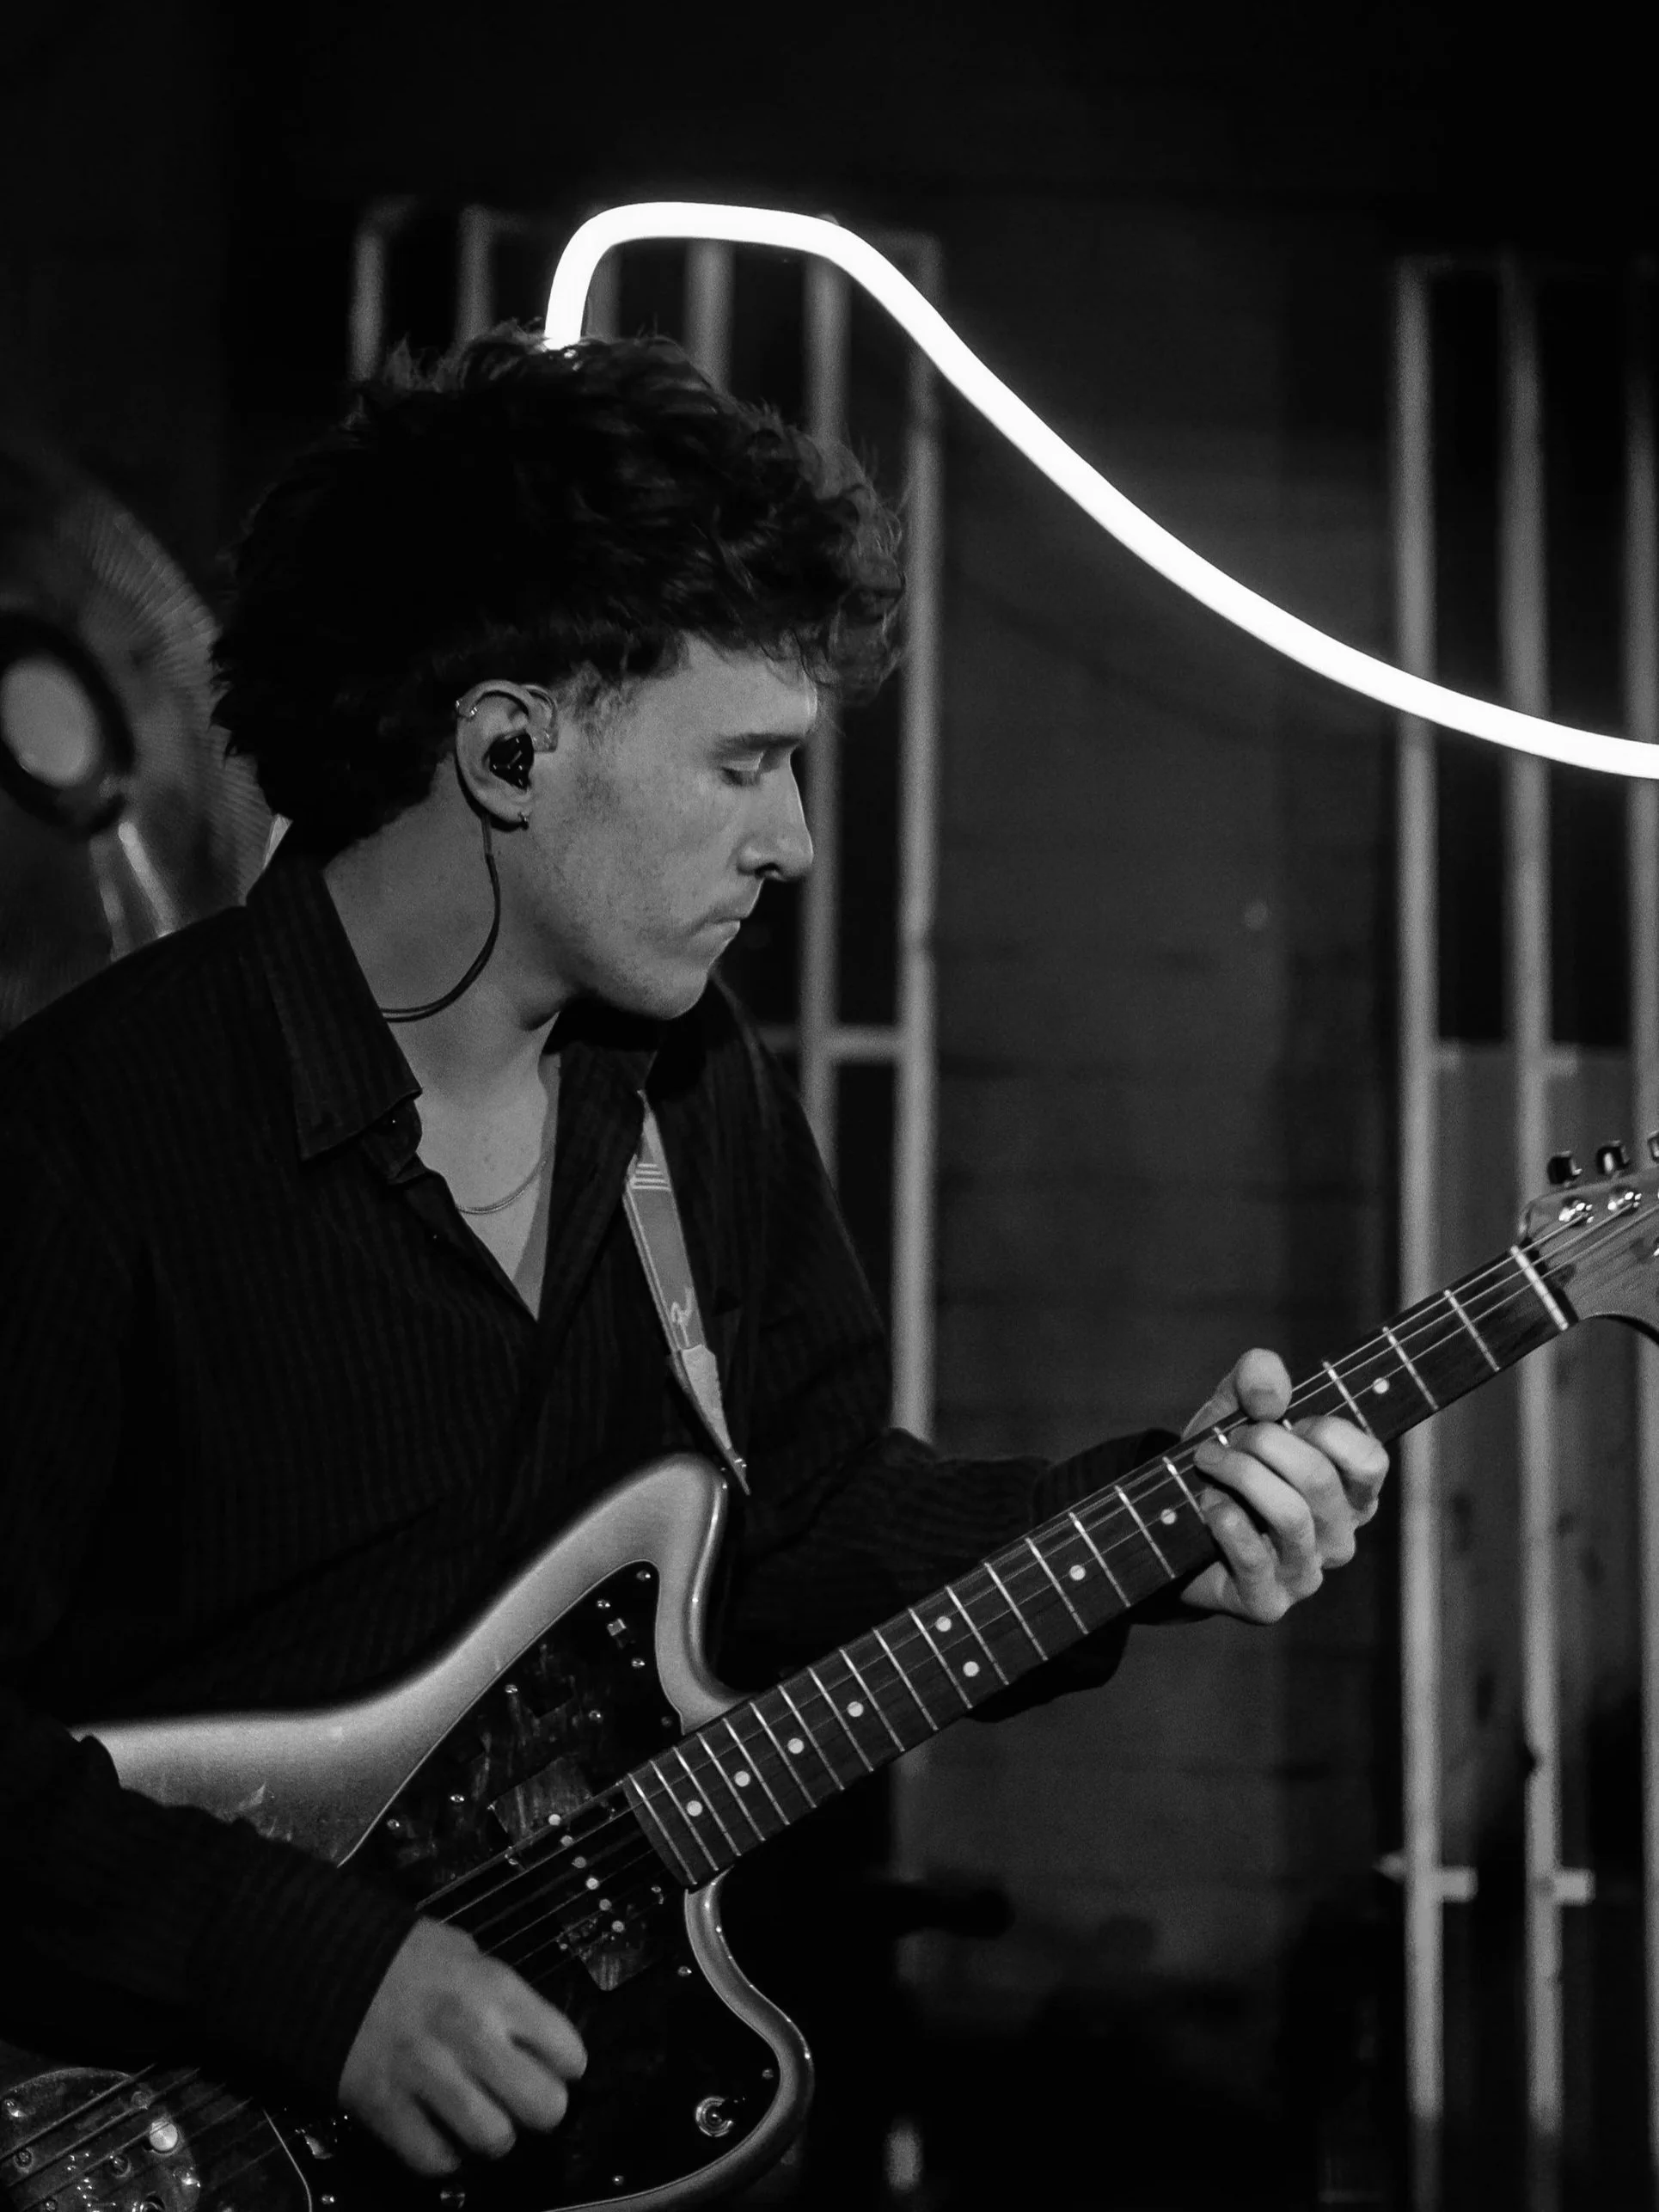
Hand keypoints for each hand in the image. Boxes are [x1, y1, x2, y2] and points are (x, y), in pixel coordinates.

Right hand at [338, 1918, 586, 2176]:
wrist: (325, 1963)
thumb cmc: (404, 1955)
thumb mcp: (466, 1952)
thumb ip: (503, 1994)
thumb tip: (534, 2038)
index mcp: (497, 1990)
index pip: (568, 2052)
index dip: (566, 2065)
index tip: (555, 2066)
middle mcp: (470, 2035)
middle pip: (543, 2106)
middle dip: (541, 2108)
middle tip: (523, 2099)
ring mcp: (427, 2075)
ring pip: (494, 2139)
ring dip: (494, 2135)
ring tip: (482, 2118)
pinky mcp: (386, 2108)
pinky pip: (435, 2158)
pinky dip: (443, 2155)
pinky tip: (440, 2132)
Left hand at [1176, 1347, 1387, 1623]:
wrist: (1172, 1523)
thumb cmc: (1224, 1459)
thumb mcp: (1236, 1406)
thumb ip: (1258, 1378)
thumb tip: (1269, 1398)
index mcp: (1351, 1493)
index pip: (1370, 1460)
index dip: (1324, 1429)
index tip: (1281, 1416)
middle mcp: (1339, 1537)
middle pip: (1318, 1479)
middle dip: (1264, 1443)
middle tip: (1228, 1438)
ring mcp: (1307, 1575)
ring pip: (1290, 1516)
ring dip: (1241, 1475)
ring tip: (1209, 1461)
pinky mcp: (1267, 1602)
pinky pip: (1256, 1558)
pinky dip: (1226, 1520)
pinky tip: (1207, 1502)